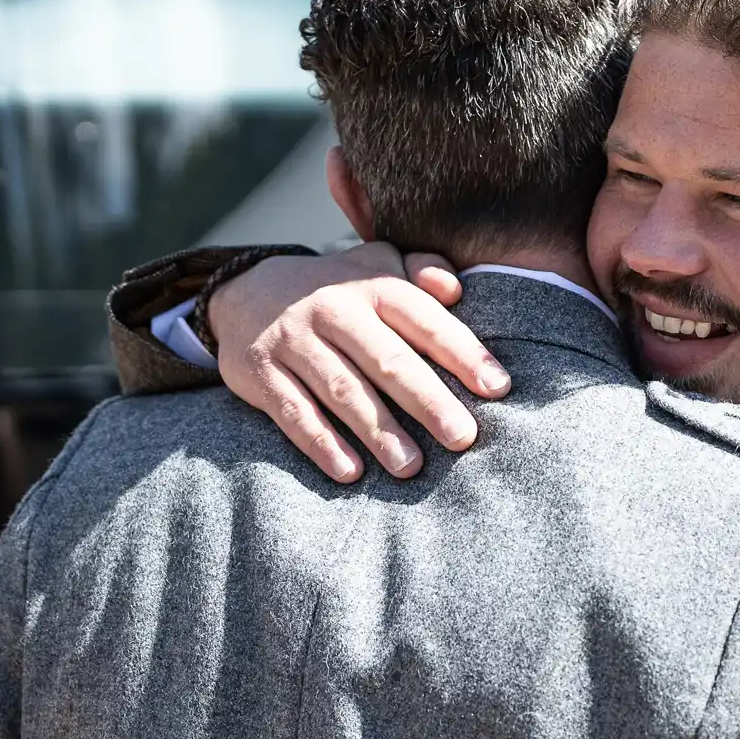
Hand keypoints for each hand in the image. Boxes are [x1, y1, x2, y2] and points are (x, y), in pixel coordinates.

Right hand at [208, 243, 509, 481]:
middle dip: (428, 400)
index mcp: (370, 284)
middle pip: (386, 359)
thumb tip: (454, 288)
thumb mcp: (376, 267)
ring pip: (342, 389)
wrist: (242, 293)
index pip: (423, 319)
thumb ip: (421, 270)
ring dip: (378, 431)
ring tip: (411, 467)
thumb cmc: (337, 292)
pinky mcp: (259, 373)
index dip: (462, 352)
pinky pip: (293, 411)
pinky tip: (350, 472)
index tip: (497, 387)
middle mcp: (332, 309)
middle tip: (463, 438)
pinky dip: (321, 443)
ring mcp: (293, 341)